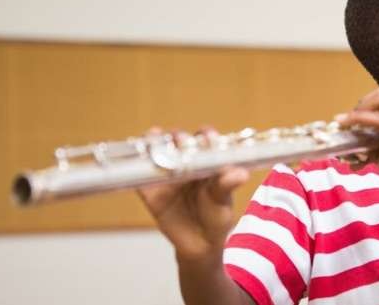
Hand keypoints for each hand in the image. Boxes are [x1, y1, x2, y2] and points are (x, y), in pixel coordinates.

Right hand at [137, 127, 249, 260]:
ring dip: (154, 141)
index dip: (205, 135)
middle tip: (180, 139)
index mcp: (206, 160)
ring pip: (157, 152)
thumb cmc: (216, 215)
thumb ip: (227, 185)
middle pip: (178, 141)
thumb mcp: (222, 201)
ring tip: (155, 137)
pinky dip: (136, 166)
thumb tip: (242, 174)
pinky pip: (140, 176)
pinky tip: (137, 160)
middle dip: (178, 136)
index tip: (208, 137)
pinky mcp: (150, 190)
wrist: (199, 243)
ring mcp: (166, 173)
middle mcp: (184, 161)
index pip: (204, 139)